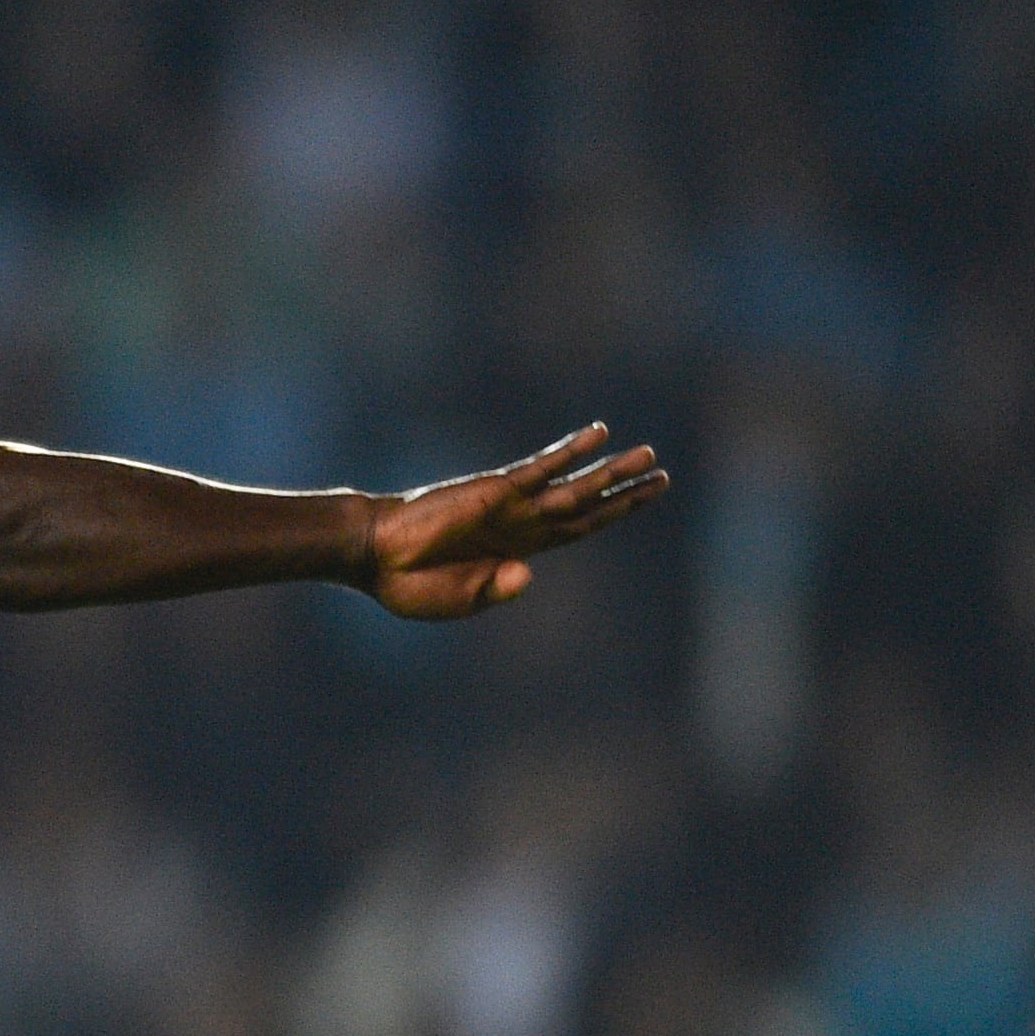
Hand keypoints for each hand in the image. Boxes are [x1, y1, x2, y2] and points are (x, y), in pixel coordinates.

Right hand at [365, 423, 667, 620]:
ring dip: (612, 470)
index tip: (645, 497)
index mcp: (518, 551)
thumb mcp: (460, 601)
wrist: (373, 557)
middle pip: (587, 504)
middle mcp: (522, 522)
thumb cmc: (409, 584)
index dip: (614, 513)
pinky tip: (597, 434)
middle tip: (662, 474)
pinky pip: (540, 468)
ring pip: (575, 485)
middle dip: (626, 491)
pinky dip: (570, 452)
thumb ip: (495, 589)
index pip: (579, 527)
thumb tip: (527, 572)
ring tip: (647, 454)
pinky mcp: (493, 490)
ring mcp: (511, 504)